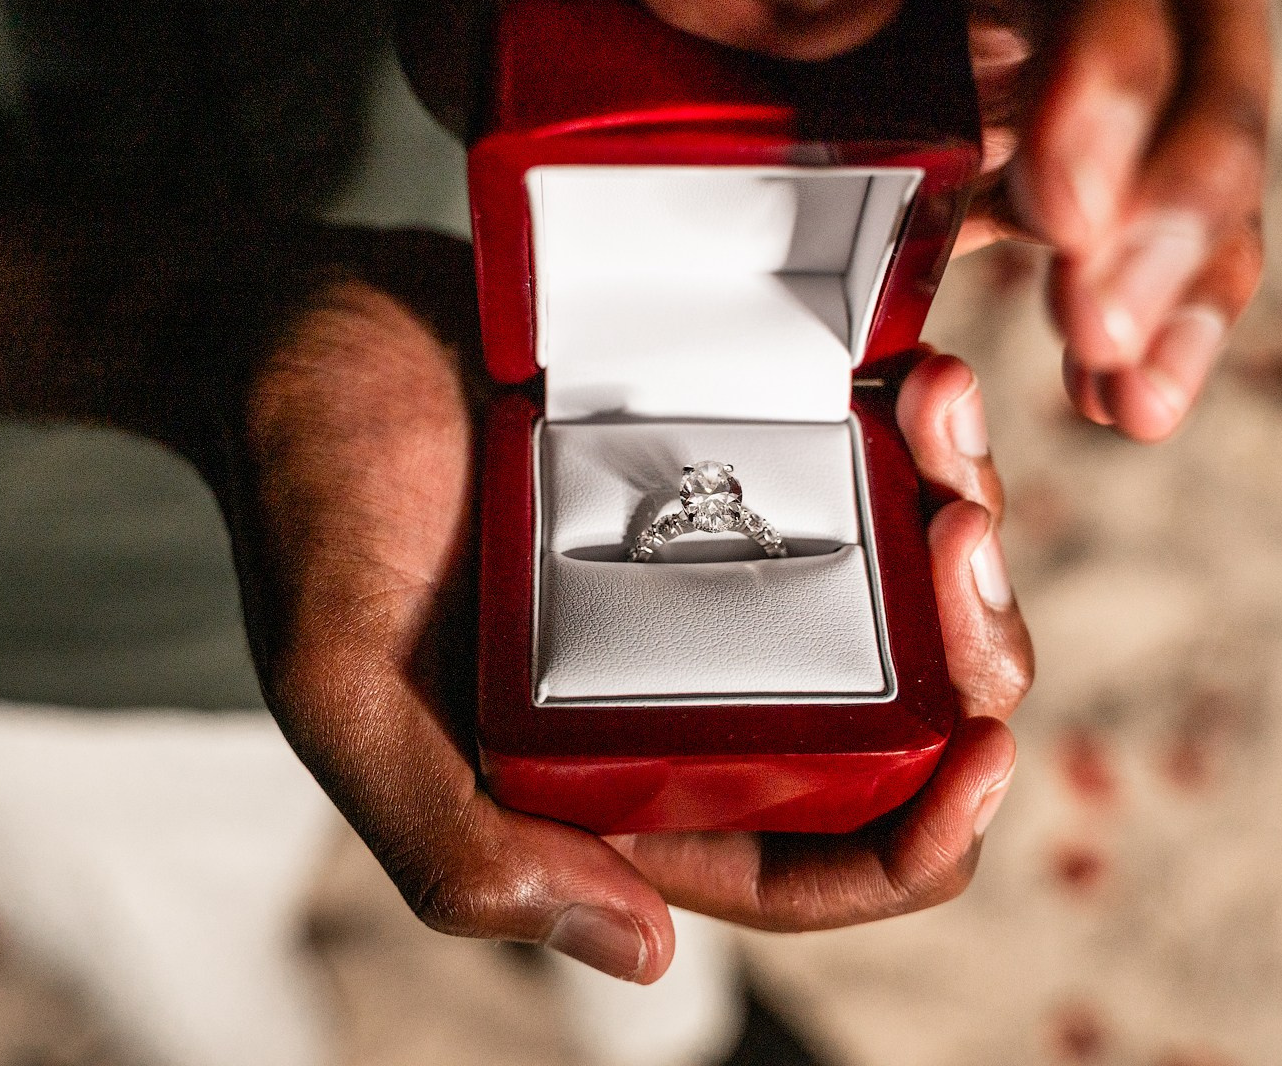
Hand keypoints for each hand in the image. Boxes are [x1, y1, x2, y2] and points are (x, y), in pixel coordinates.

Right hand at [217, 237, 1026, 981]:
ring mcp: (716, 563)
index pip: (802, 867)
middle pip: (895, 728)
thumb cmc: (304, 502)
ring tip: (936, 412)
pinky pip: (865, 468)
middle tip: (963, 535)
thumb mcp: (344, 689)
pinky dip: (912, 435)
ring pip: (903, 595)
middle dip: (968, 657)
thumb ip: (454, 840)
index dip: (918, 847)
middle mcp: (685, 682)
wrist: (292, 323)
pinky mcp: (728, 450)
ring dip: (958, 523)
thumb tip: (642, 960)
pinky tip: (912, 372)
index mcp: (611, 774)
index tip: (989, 756)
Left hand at [405, 0, 1270, 441]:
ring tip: (1130, 394)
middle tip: (1099, 324)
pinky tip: (1117, 399)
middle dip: (1183, 174)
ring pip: (1185, 125)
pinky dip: (1153, 314)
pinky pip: (1128, 223)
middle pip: (1191, 10)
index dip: (1107, 46)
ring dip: (1192, 266)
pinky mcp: (1002, 171)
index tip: (1060, 201)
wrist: (544, 8)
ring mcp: (1009, 70)